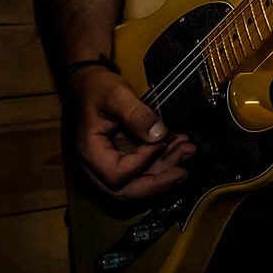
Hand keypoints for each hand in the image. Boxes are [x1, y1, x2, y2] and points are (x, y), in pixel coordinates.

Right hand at [67, 66, 194, 200]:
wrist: (86, 82)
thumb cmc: (94, 87)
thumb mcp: (116, 94)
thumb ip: (137, 114)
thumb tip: (159, 135)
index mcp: (89, 151)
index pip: (117, 175)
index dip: (143, 162)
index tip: (161, 141)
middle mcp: (95, 164)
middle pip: (126, 190)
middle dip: (158, 182)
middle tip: (183, 170)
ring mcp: (107, 162)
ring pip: (136, 182)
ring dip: (164, 170)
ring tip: (186, 151)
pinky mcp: (120, 156)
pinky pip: (140, 168)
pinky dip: (160, 160)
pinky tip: (177, 146)